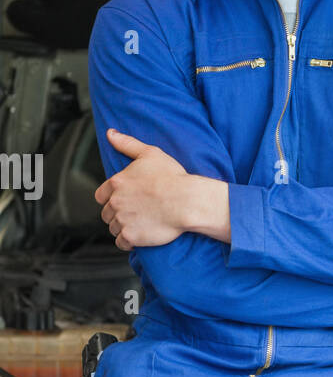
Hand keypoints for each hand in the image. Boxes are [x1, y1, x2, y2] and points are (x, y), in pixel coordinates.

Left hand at [95, 130, 190, 249]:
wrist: (187, 201)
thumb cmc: (172, 177)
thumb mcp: (150, 153)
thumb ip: (127, 143)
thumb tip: (110, 133)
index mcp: (116, 183)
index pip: (101, 195)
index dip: (111, 199)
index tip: (124, 201)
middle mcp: (115, 202)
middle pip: (106, 214)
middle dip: (117, 214)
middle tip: (134, 214)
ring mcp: (122, 220)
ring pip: (113, 228)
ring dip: (123, 228)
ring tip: (140, 225)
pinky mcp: (131, 236)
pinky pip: (122, 243)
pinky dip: (128, 242)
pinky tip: (139, 237)